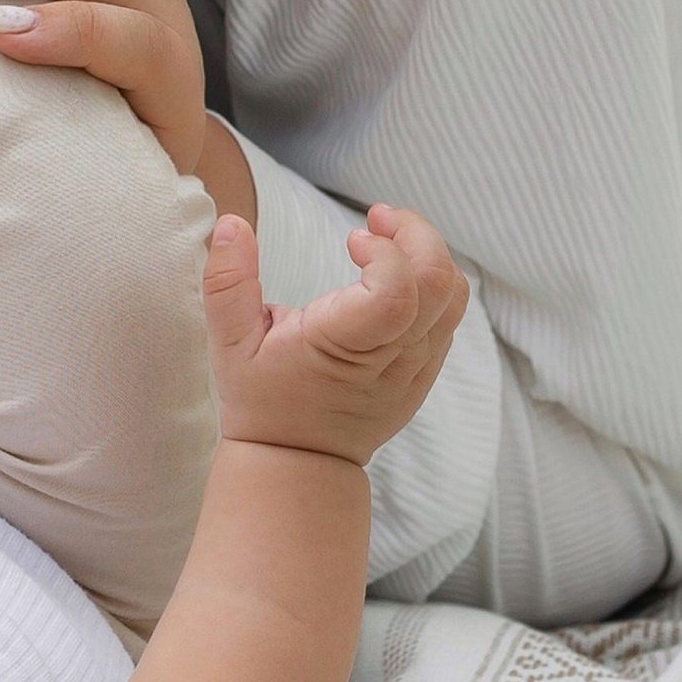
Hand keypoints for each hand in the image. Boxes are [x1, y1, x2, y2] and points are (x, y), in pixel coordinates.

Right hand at [200, 205, 466, 466]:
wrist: (298, 464)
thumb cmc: (261, 401)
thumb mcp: (229, 342)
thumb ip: (227, 281)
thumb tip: (231, 223)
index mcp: (345, 348)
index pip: (397, 293)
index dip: (386, 251)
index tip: (352, 238)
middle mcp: (390, 360)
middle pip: (439, 284)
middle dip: (417, 234)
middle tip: (378, 217)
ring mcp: (414, 369)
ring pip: (454, 298)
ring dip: (429, 254)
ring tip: (388, 239)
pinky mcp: (425, 373)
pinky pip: (450, 317)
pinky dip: (433, 281)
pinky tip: (394, 274)